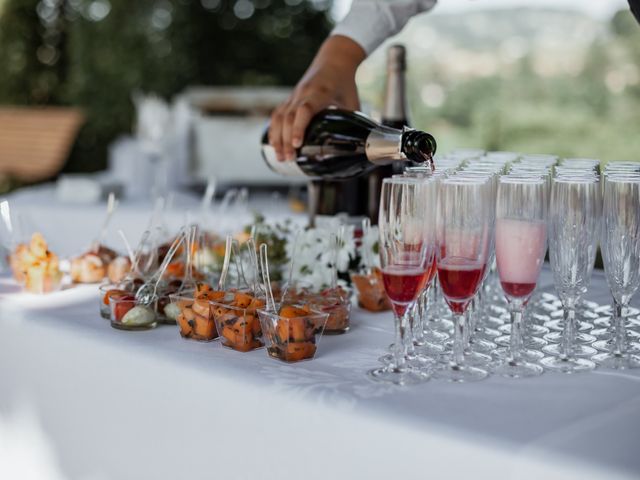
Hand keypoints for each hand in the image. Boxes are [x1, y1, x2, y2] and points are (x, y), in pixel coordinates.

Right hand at [269, 35, 365, 161]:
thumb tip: (360, 146)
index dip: (298, 127)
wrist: (334, 60)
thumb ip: (353, 123)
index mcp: (320, 93)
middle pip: (288, 117)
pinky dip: (274, 130)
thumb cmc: (345, 83)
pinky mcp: (289, 98)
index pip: (304, 110)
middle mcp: (303, 93)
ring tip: (279, 157)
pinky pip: (277, 114)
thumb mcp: (353, 102)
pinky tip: (274, 145)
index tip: (297, 144)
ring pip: (279, 116)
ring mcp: (294, 95)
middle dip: (285, 140)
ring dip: (277, 137)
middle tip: (288, 159)